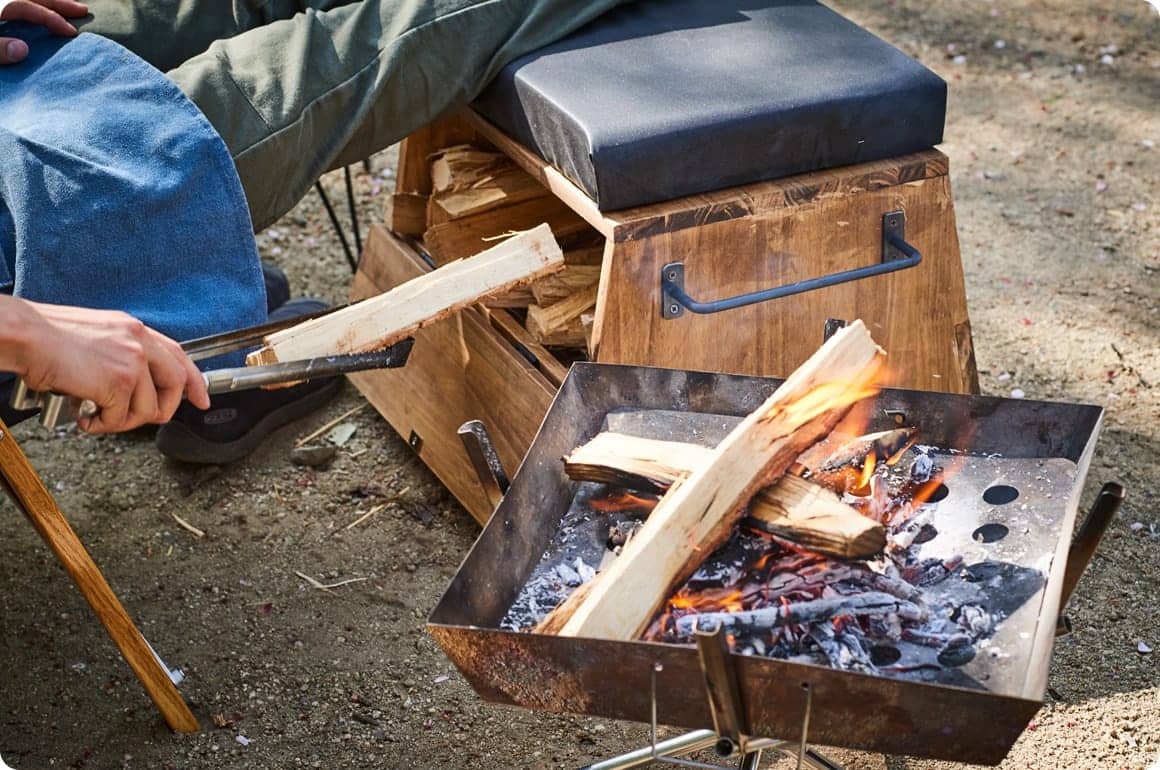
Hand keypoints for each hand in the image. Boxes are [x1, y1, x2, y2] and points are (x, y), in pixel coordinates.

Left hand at [0, 0, 88, 63]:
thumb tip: (23, 50)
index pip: (26, 6)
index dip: (50, 18)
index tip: (71, 32)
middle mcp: (0, 2)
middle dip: (59, 3)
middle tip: (83, 10)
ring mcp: (0, 6)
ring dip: (52, 3)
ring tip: (72, 7)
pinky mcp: (1, 13)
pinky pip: (21, 4)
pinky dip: (39, 7)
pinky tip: (49, 13)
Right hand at [1, 297, 209, 433]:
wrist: (25, 335)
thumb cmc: (46, 336)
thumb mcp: (95, 336)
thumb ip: (120, 354)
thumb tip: (130, 387)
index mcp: (133, 329)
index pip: (178, 355)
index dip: (193, 380)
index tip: (201, 398)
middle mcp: (139, 343)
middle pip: (176, 384)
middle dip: (163, 411)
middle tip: (144, 420)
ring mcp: (132, 362)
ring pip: (147, 409)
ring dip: (121, 421)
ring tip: (96, 415)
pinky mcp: (118, 383)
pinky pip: (120, 418)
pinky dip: (101, 425)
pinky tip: (84, 416)